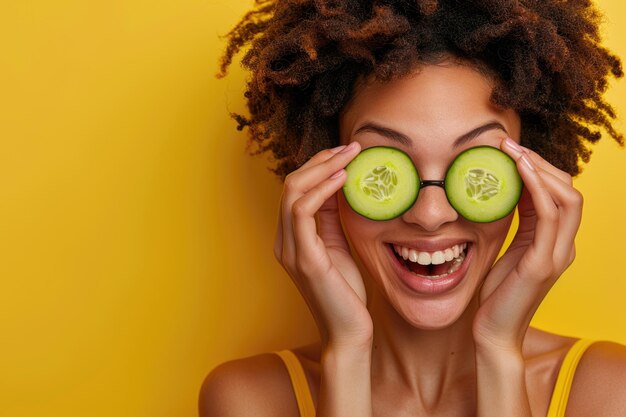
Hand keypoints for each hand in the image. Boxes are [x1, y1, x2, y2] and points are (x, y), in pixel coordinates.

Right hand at [274, 142, 372, 349]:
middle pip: (291, 184)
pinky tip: (343, 180)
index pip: (296, 190)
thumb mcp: (338, 246)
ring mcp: (290, 250)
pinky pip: (303, 212)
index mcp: (291, 238)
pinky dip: (321, 190)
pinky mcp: (304, 259)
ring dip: (323, 169)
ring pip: (293, 192)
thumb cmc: (346, 292)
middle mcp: (284, 241)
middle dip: (321, 160)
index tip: (346, 152)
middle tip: (351, 147)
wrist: (348, 332)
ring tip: (350, 155)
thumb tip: (338, 183)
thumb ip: (331, 218)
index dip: (318, 166)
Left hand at [472, 138, 582, 351]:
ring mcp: (557, 256)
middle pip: (569, 191)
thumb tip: (507, 190)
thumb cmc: (497, 293)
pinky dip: (537, 190)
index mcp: (555, 243)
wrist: (493, 332)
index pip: (560, 195)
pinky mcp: (543, 264)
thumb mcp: (508, 250)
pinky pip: (549, 217)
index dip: (540, 169)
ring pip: (567, 200)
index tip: (511, 150)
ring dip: (539, 170)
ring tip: (512, 151)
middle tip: (510, 145)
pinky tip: (519, 172)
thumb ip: (517, 224)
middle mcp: (563, 246)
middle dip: (541, 163)